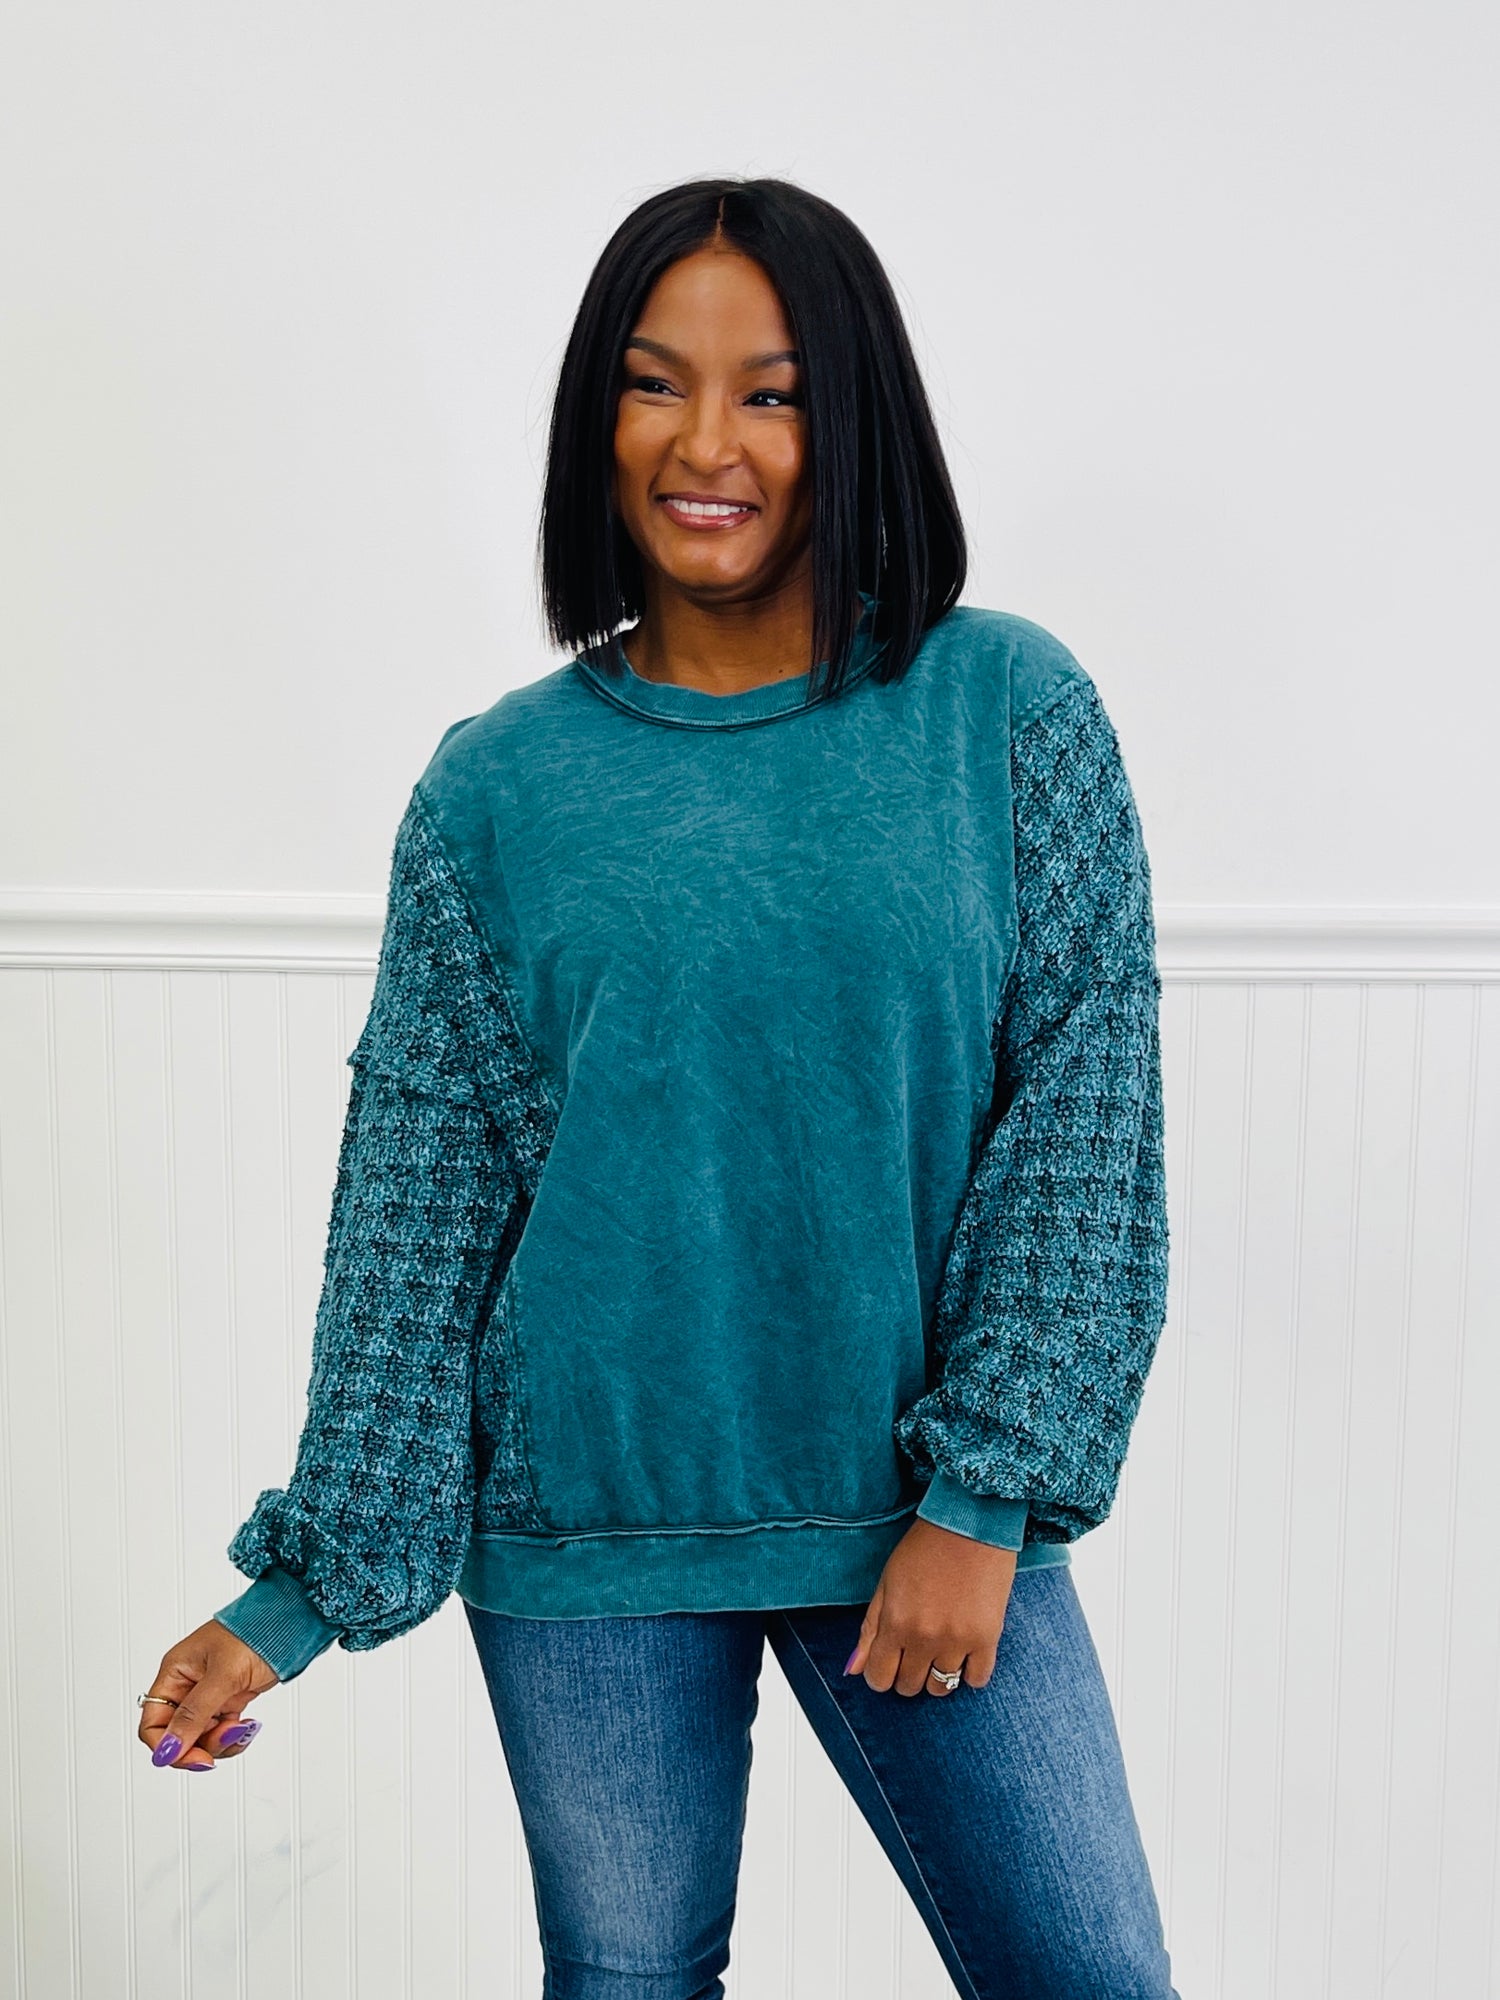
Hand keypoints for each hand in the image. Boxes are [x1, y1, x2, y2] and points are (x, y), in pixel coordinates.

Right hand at [137, 1620, 279, 1771]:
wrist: (289, 1623)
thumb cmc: (254, 1634)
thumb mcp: (223, 1675)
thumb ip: (194, 1713)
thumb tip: (168, 1749)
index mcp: (175, 1673)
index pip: (153, 1723)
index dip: (167, 1746)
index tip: (193, 1758)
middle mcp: (187, 1685)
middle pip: (177, 1736)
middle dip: (201, 1745)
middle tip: (225, 1738)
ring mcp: (208, 1694)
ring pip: (201, 1738)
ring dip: (221, 1741)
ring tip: (242, 1727)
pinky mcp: (228, 1700)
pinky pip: (221, 1731)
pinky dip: (234, 1736)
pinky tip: (248, 1726)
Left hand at [843, 1517, 1016, 1696]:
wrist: (970, 1524)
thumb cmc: (925, 1547)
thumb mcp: (887, 1583)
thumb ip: (870, 1628)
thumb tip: (853, 1669)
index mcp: (895, 1623)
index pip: (878, 1678)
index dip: (880, 1673)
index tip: (889, 1661)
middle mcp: (924, 1638)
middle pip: (909, 1686)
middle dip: (907, 1673)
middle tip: (915, 1650)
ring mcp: (957, 1641)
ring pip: (941, 1688)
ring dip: (937, 1676)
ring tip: (940, 1651)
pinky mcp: (987, 1638)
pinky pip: (976, 1680)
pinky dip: (969, 1672)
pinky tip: (964, 1652)